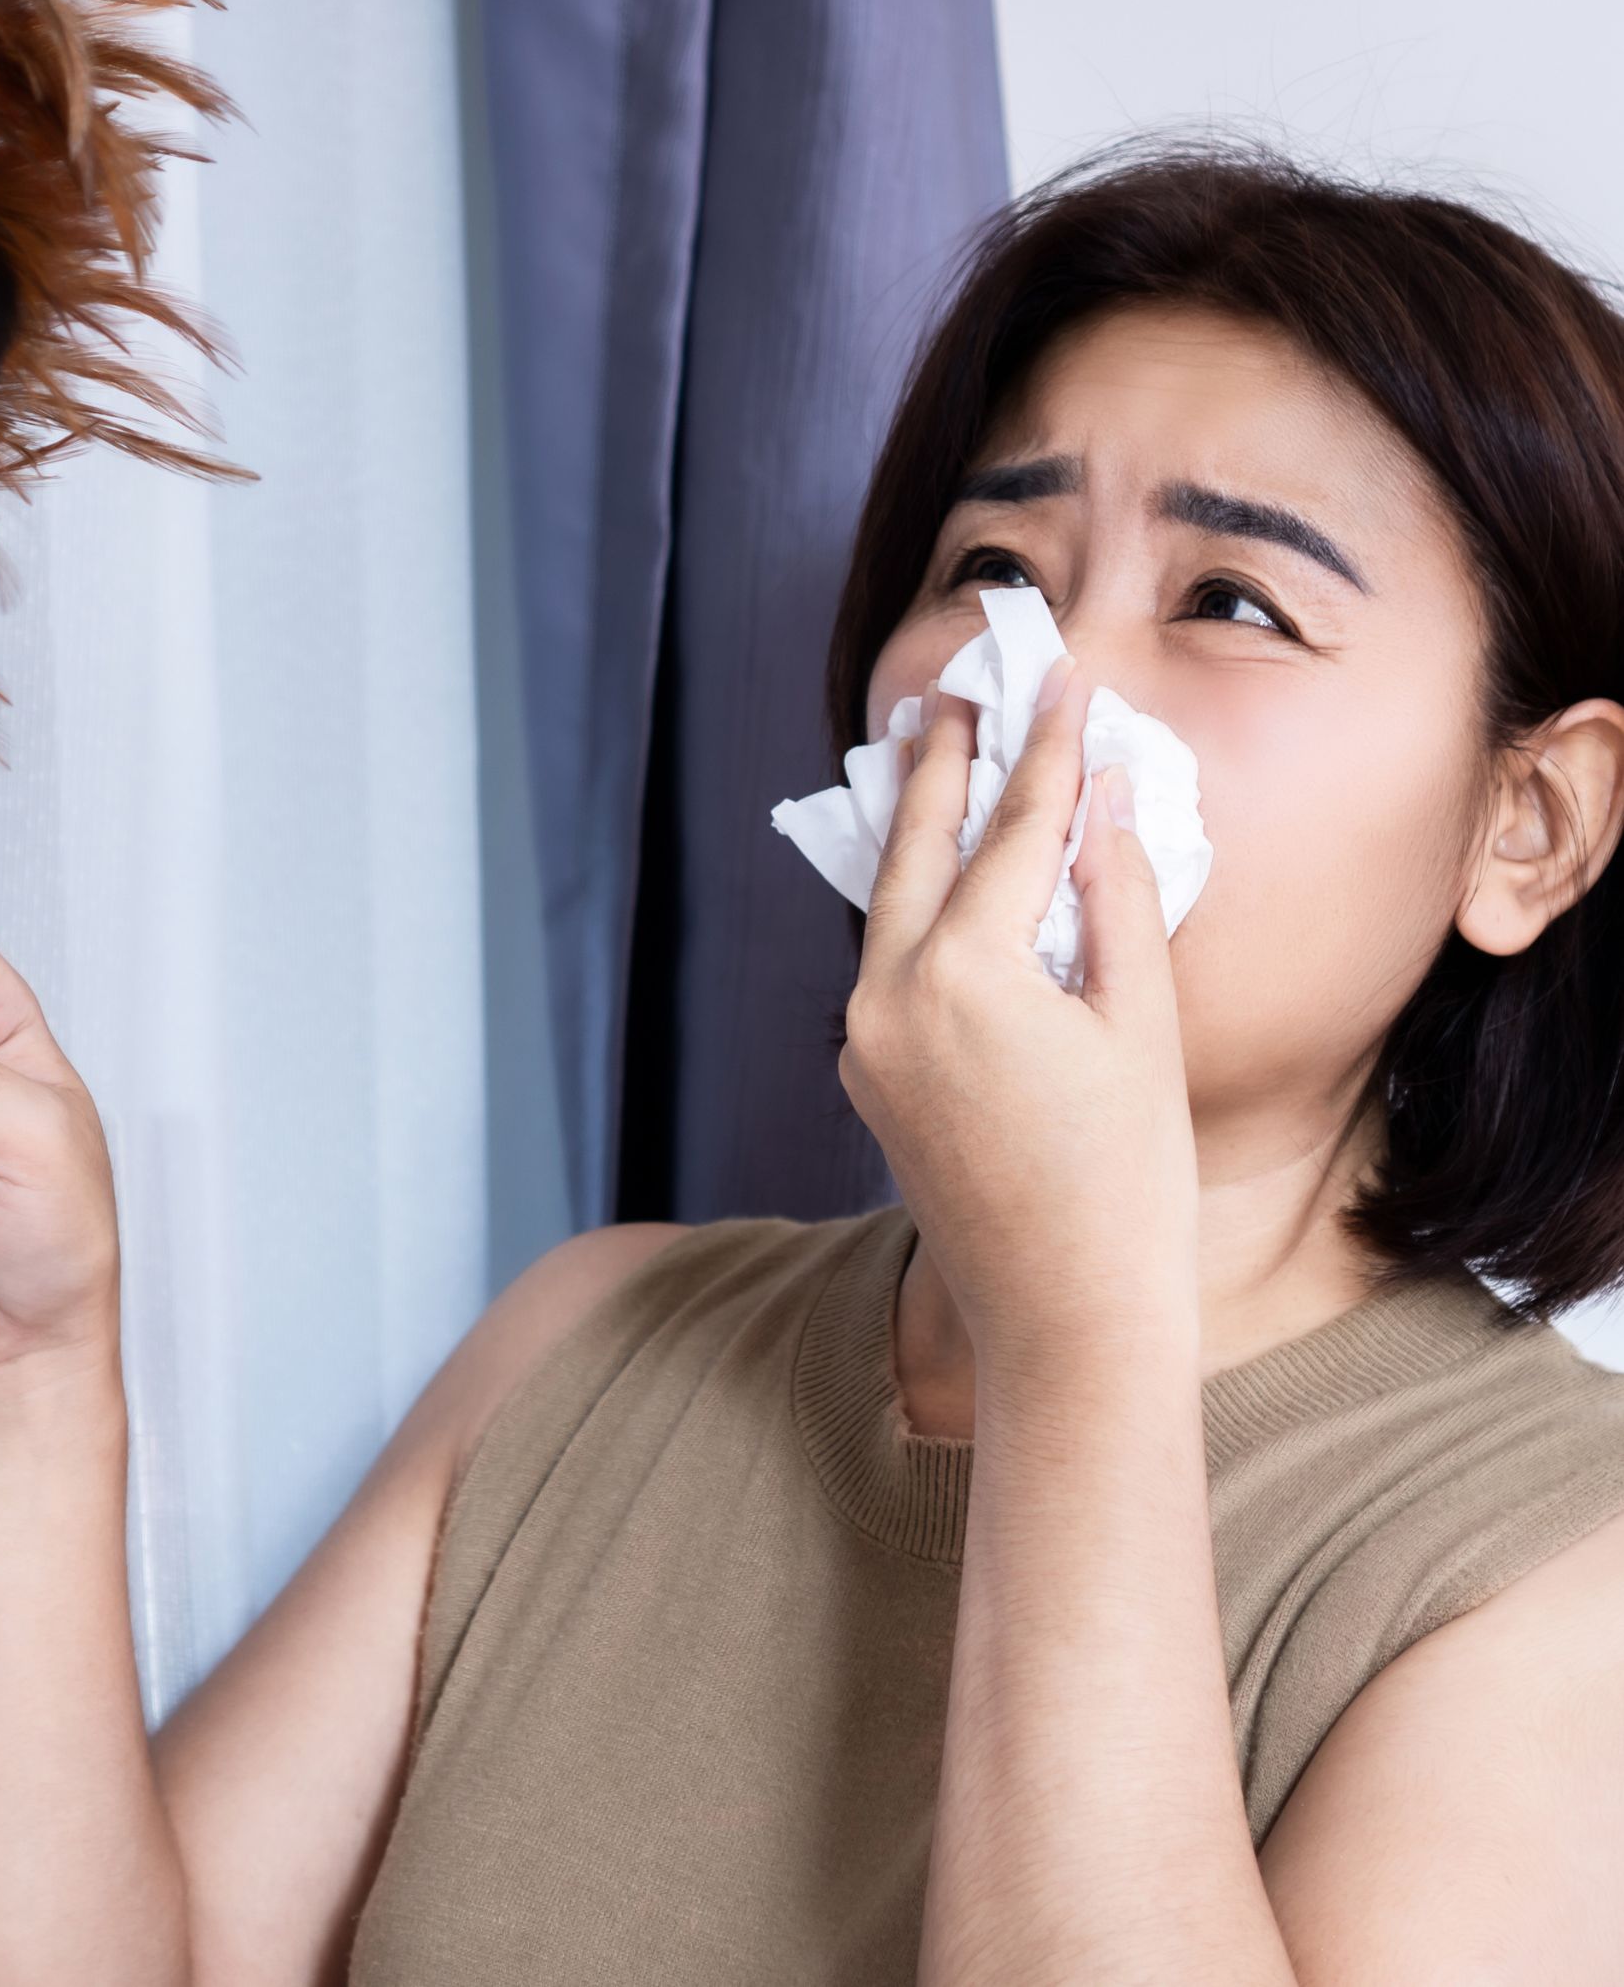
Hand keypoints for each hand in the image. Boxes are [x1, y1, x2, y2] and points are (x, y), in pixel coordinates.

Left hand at [836, 655, 1200, 1370]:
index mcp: (962, 974)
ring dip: (909, 827)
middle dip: (940, 764)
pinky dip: (908, 906)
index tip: (1060, 681)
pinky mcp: (864, 1077)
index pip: (1013, 832)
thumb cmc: (1125, 1183)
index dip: (1046, 749)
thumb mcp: (1140, 1025)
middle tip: (953, 689)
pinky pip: (883, 962)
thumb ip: (1114, 899)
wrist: (1063, 1323)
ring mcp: (864, 1041)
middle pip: (916, 847)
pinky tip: (928, 871)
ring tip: (922, 751)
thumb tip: (1107, 801)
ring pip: (886, 903)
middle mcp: (888, 997)